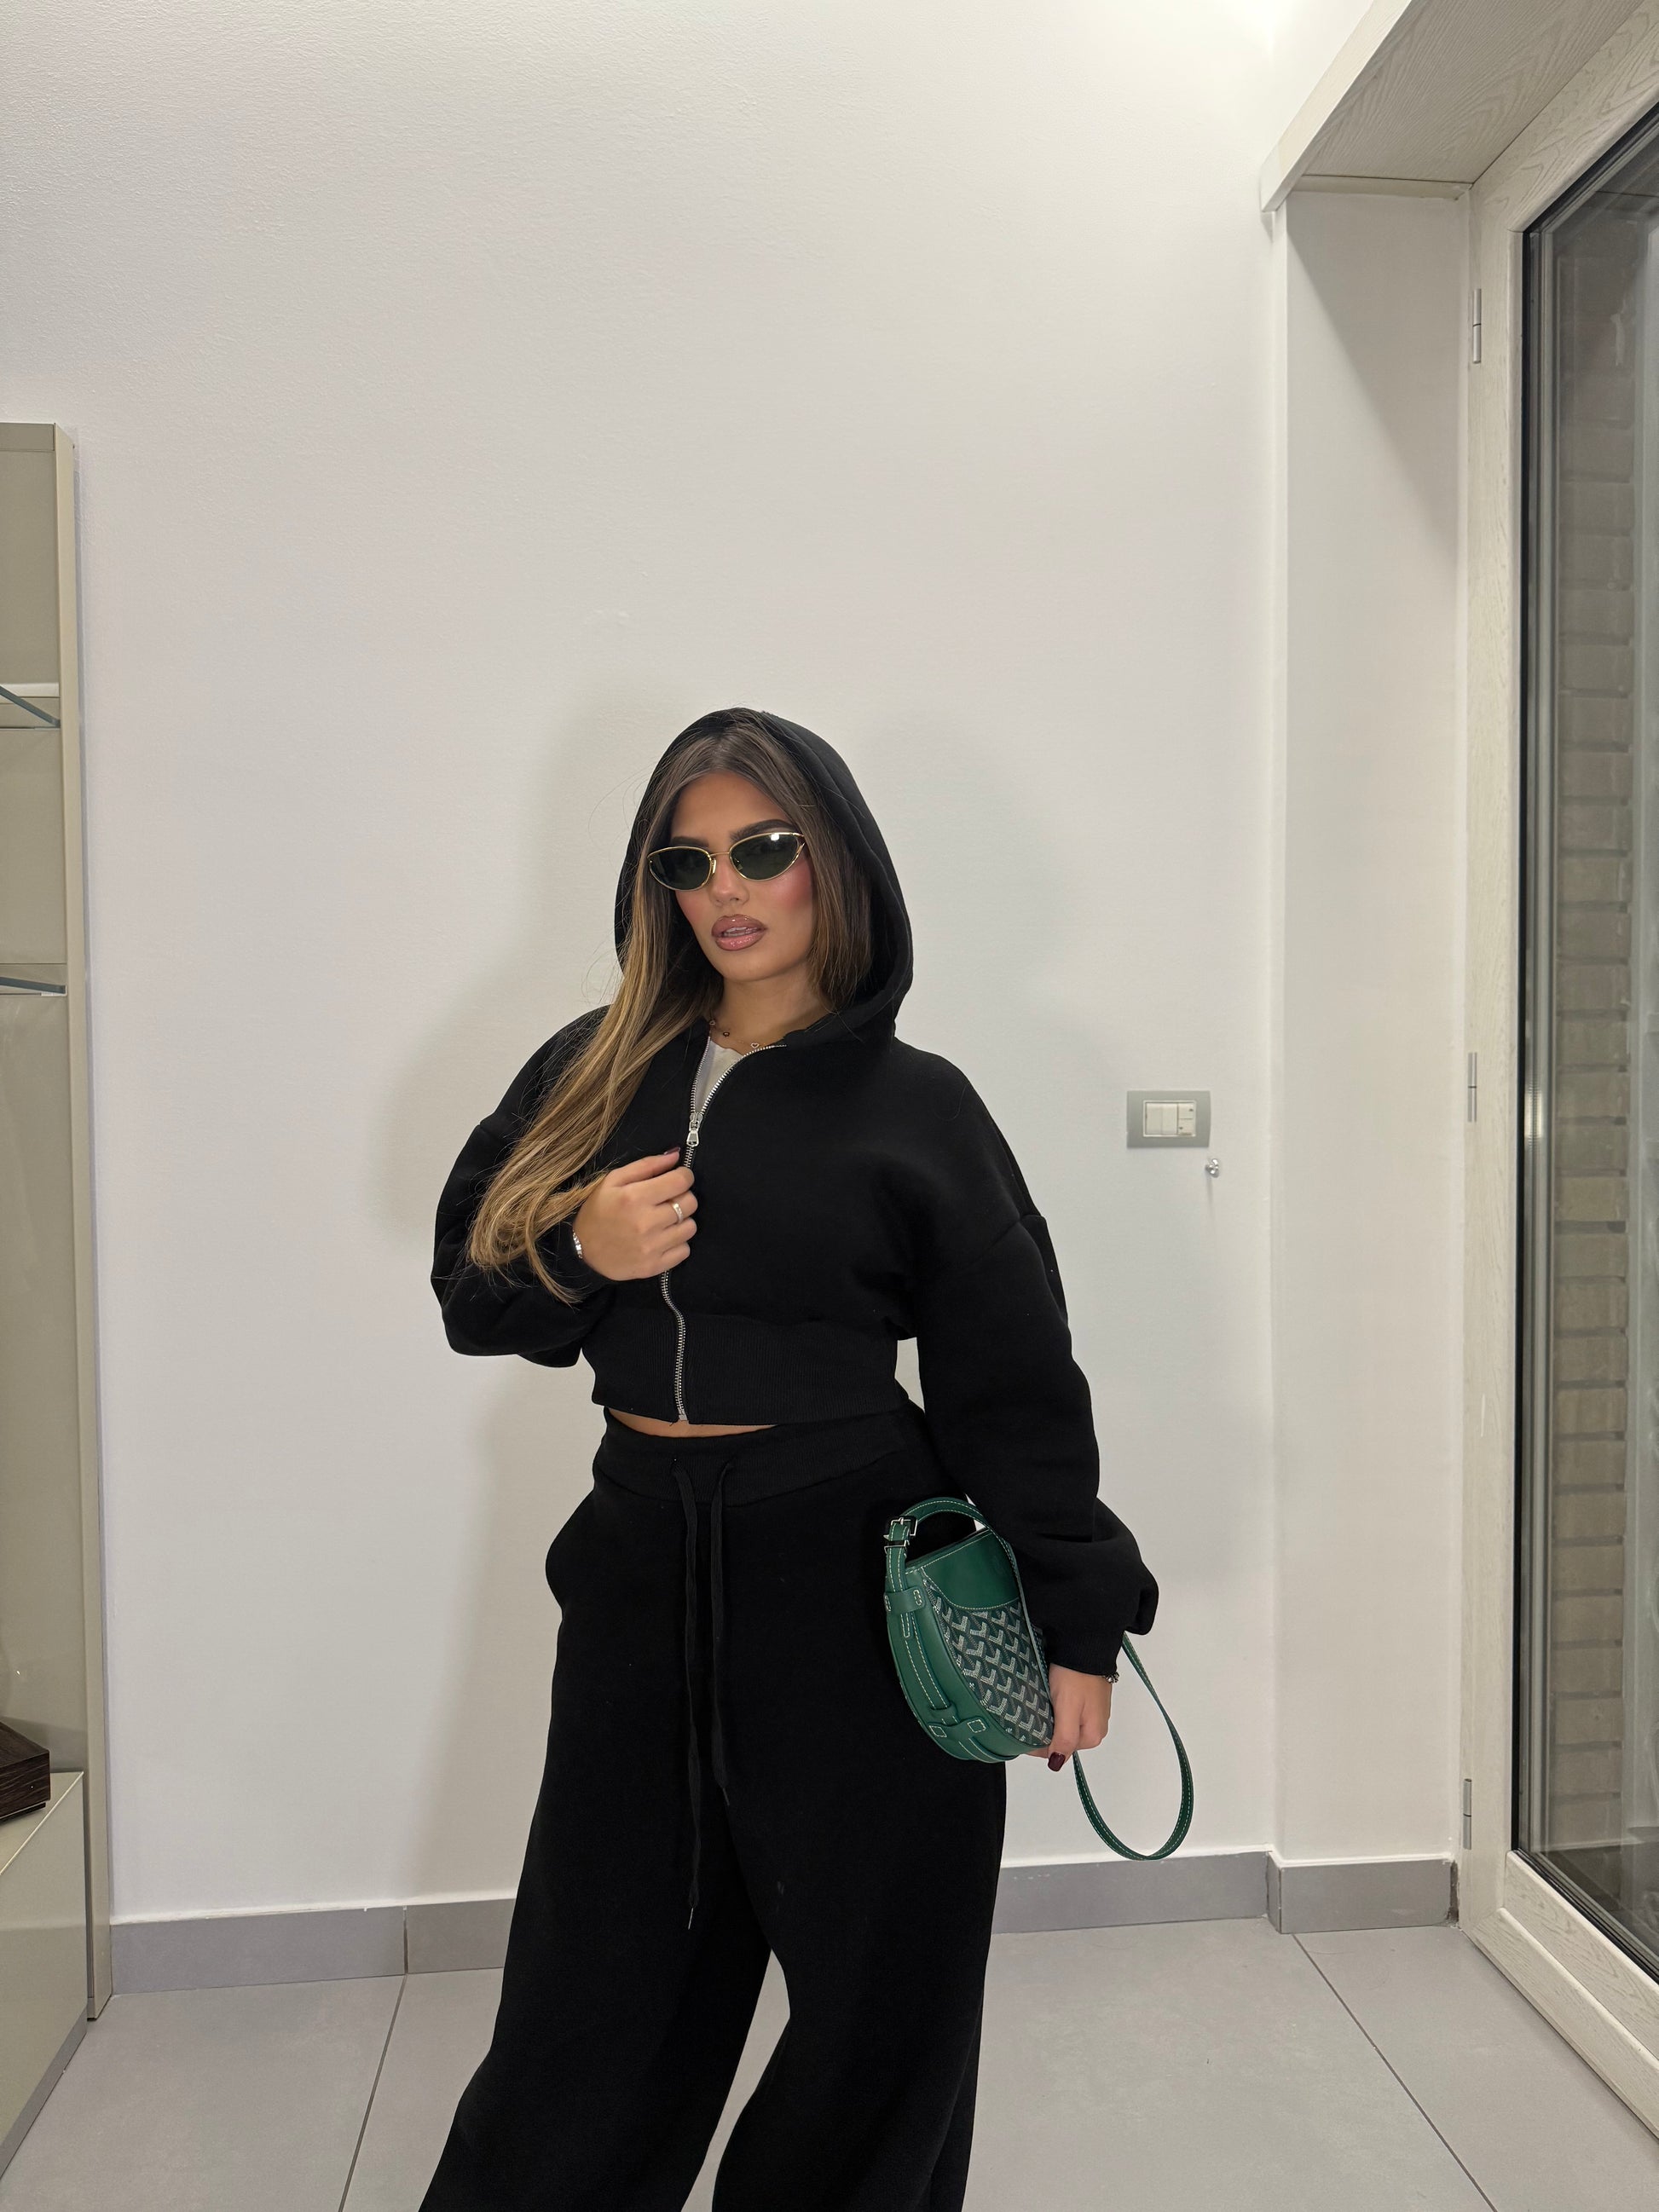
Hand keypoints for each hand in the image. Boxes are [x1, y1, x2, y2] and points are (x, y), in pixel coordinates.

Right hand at [570, 1150, 696, 1280]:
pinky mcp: (655, 1266)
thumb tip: (676, 1155)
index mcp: (635, 1197)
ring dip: (682, 1221)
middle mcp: (646, 1222)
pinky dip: (678, 1243)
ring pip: (691, 1227)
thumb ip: (646, 1165)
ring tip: (665, 1221)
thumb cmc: (598, 1210)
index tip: (677, 1179)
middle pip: (690, 1203)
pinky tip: (663, 1239)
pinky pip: (685, 1251)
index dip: (683, 1176)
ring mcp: (652, 1247)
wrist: (581, 1250)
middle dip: (683, 1197)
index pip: (681, 1182)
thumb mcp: (613, 1180)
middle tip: (668, 1201)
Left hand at [1024, 1662, 1112, 1767]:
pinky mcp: (1088, 1697)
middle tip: (1028, 1716)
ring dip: (1050, 1718)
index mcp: (1092, 1736)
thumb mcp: (1068, 1710)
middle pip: (1062, 1738)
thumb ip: (1064, 1739)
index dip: (1038, 1743)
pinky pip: (1069, 1710)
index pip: (1059, 1750)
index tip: (1023, 1732)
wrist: (1086, 1643)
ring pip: (1064, 1723)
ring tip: (1037, 1705)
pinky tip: (1048, 1697)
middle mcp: (1096, 1727)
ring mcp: (1093, 1711)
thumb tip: (1057, 1764)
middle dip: (1045, 1730)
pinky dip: (1057, 1707)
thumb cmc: (1076, 1676)